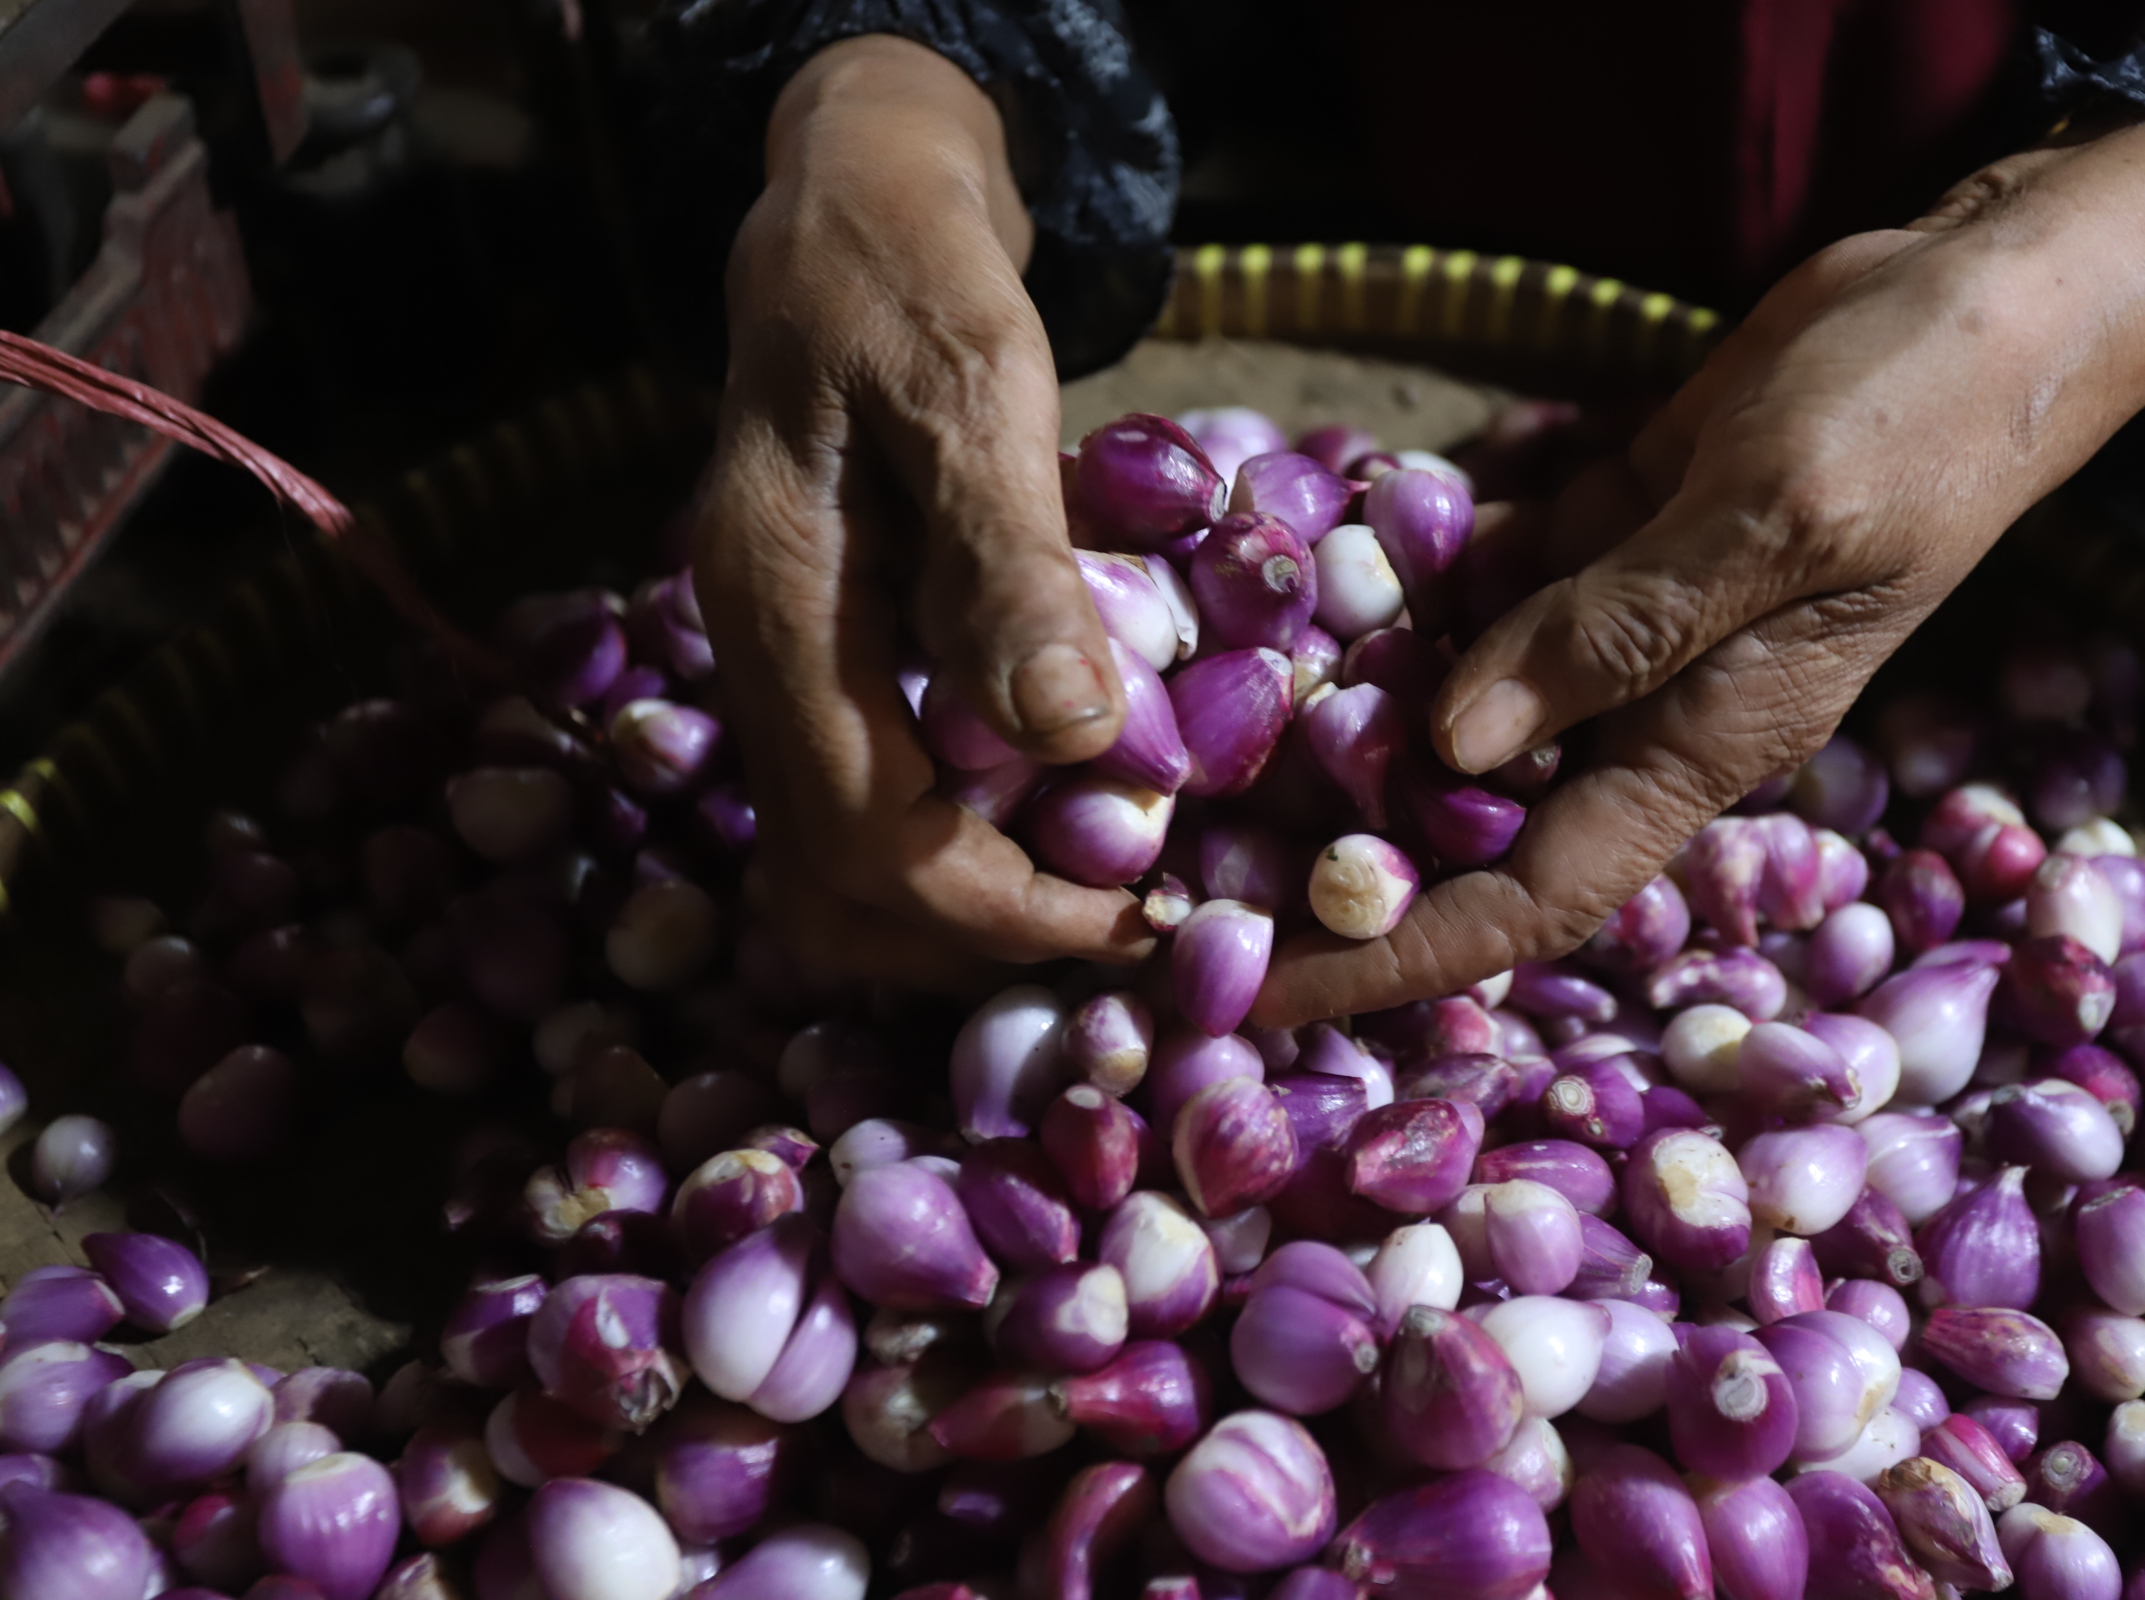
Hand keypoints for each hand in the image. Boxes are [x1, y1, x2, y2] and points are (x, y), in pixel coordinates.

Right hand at [692, 36, 1153, 986]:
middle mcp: (755, 656)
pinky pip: (872, 797)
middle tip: (1126, 931)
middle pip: (832, 887)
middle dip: (974, 939)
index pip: (866, 837)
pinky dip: (959, 846)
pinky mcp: (824, 656)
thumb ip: (1008, 562)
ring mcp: (780, 662)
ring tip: (1103, 895)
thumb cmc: (914, 275)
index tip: (1137, 922)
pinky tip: (1060, 822)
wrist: (847, 208)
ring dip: (961, 909)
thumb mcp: (975, 387)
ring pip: (837, 863)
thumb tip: (1069, 741)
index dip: (999, 910)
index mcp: (777, 603)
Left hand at [1257, 116, 2144, 1024]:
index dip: (1394, 959)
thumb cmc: (1916, 413)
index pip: (1529, 900)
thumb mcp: (1772, 519)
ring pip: (1457, 706)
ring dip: (1342, 724)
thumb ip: (1616, 631)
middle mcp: (1650, 711)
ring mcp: (1622, 624)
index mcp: (1706, 747)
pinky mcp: (1606, 535)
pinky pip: (1479, 587)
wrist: (1991, 299)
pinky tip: (1300, 583)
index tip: (1259, 1001)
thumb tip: (1456, 747)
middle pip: (1469, 821)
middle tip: (1173, 875)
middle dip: (1335, 861)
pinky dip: (1398, 587)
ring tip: (1189, 746)